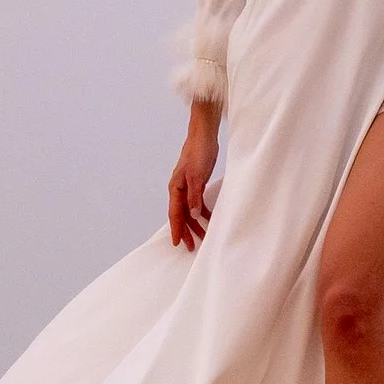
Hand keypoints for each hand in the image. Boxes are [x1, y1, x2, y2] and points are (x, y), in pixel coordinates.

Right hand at [168, 108, 219, 251]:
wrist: (203, 136)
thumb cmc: (198, 152)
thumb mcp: (197, 175)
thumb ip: (194, 195)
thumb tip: (193, 214)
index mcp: (175, 188)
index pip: (175, 214)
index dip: (176, 229)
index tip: (177, 243)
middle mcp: (179, 189)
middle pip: (180, 215)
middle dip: (185, 231)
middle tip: (191, 247)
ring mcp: (187, 187)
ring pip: (189, 210)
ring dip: (194, 223)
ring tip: (202, 237)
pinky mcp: (196, 183)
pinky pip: (196, 202)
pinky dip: (202, 212)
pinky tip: (208, 219)